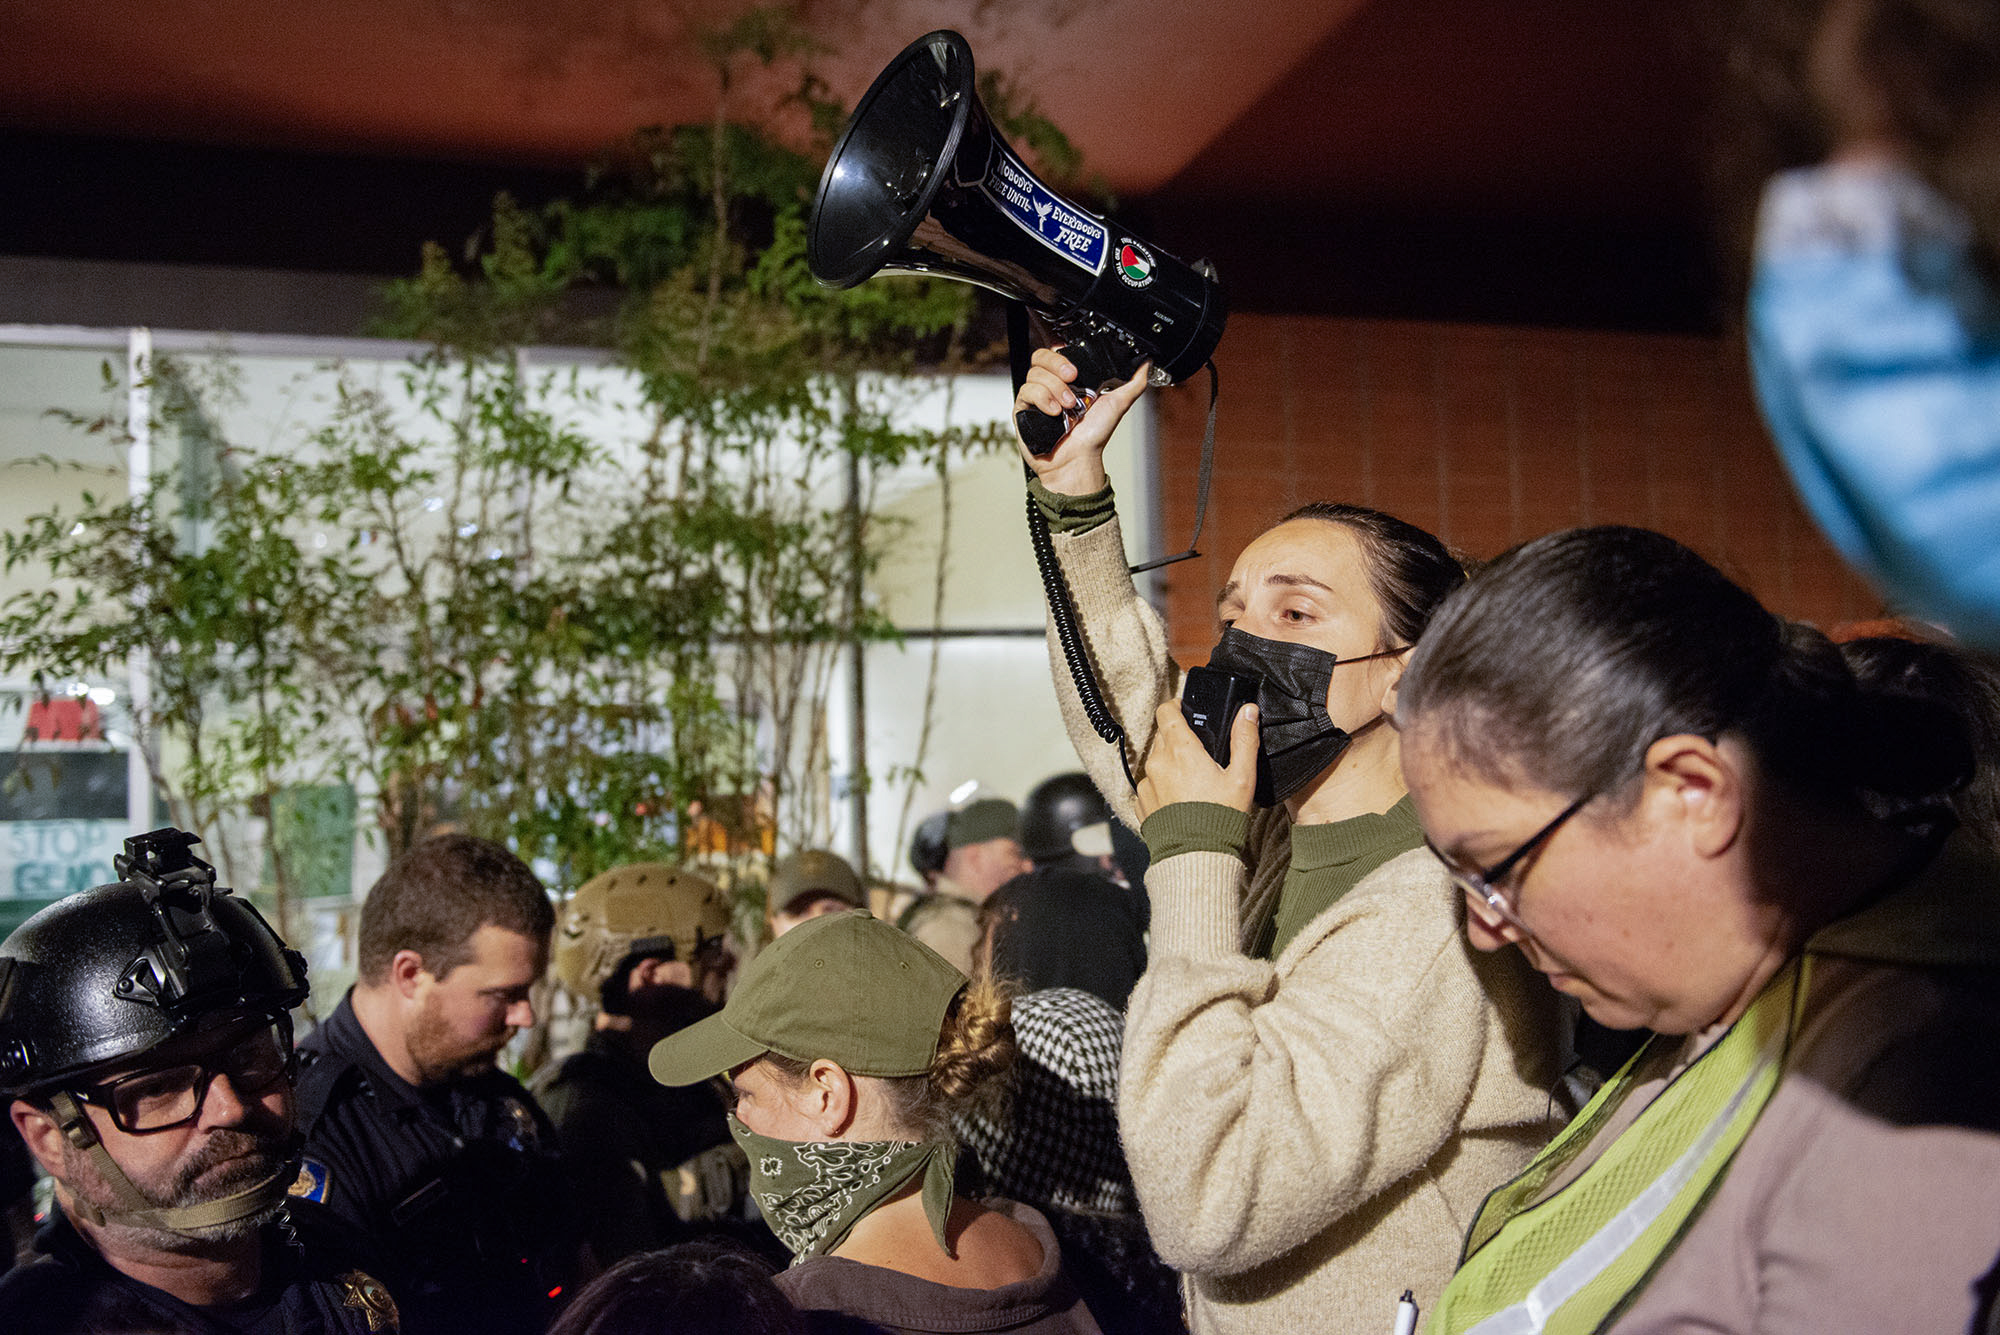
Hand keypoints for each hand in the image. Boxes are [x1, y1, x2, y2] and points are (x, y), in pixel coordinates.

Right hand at [1013, 347, 1148, 495]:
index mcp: (1069, 379)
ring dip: (1054, 387)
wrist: (1077, 460)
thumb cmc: (1093, 437)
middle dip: (1058, 364)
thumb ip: (1133, 381)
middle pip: (1042, 355)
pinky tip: (1054, 412)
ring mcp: (1036, 396)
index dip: (1063, 351)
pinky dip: (1042, 398)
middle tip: (1073, 378)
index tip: (1078, 367)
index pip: (1057, 350)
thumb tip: (1146, 362)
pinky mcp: (1023, 409)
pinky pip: (1026, 391)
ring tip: (1068, 406)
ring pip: (1035, 373)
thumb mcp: (1119, 403)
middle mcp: (1051, 384)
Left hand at [1135, 699, 1258, 821]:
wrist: (1197, 855)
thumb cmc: (1221, 816)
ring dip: (1169, 762)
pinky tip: (1179, 799)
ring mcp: (1146, 783)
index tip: (1186, 710)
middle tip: (1199, 751)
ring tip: (1191, 780)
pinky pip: (1149, 784)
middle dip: (1178, 737)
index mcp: (1180, 749)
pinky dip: (1161, 785)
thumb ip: (1244, 740)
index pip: (1166, 711)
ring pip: (1155, 760)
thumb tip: (1248, 711)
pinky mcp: (1141, 802)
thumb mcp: (1242, 777)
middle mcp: (1157, 762)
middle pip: (1162, 735)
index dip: (1176, 706)